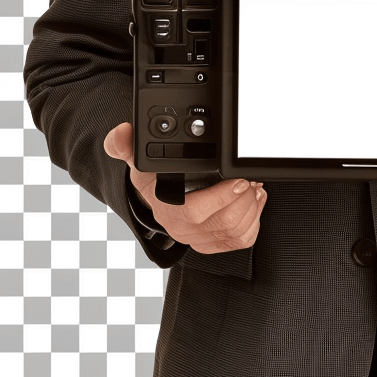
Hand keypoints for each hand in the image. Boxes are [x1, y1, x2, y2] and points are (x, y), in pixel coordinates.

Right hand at [103, 122, 266, 253]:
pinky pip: (239, 240)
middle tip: (252, 179)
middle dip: (244, 199)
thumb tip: (121, 133)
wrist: (156, 197)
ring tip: (254, 187)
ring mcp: (196, 238)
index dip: (220, 198)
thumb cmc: (151, 177)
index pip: (194, 212)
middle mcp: (179, 227)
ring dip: (251, 207)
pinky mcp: (211, 243)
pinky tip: (252, 202)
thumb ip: (125, 145)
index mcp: (164, 207)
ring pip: (234, 232)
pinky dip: (253, 221)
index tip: (239, 181)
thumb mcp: (136, 158)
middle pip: (223, 223)